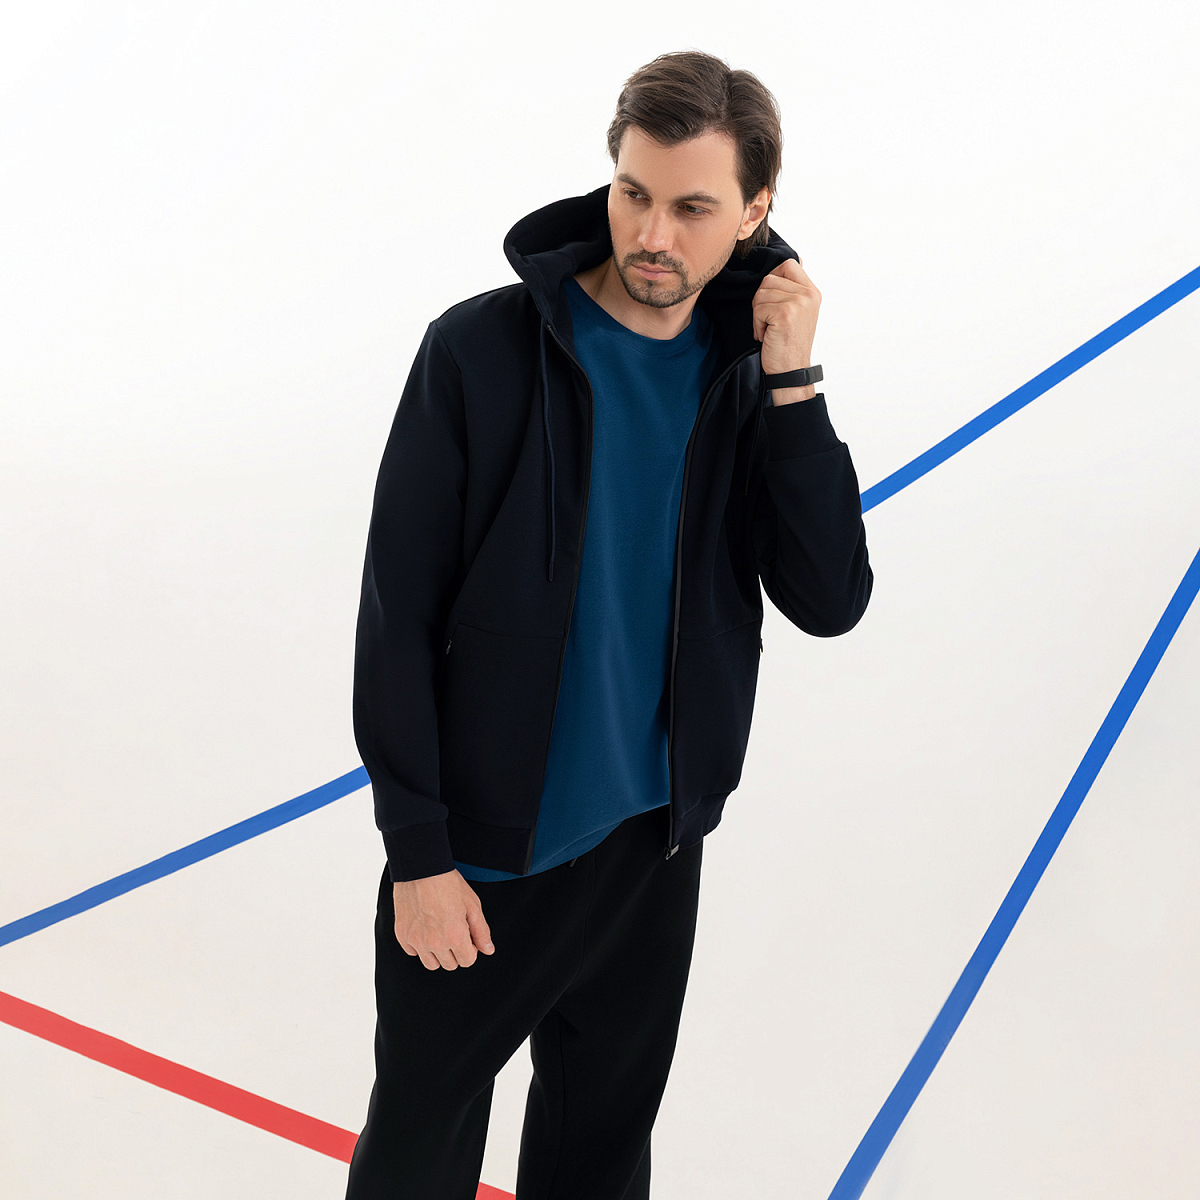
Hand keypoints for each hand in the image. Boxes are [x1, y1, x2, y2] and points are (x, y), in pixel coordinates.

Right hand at [393, 870, 495, 969]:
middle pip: (450, 965)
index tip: (467, 937)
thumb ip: (481, 931)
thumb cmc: (448, 883)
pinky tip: (424, 928)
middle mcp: (435, 943)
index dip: (470, 949)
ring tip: (439, 932)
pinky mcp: (402, 935)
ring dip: (437, 953)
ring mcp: (416, 940)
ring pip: (430, 963)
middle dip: (455, 951)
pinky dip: (419, 945)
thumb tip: (488, 950)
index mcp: (455, 936)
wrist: (421, 869)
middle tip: (453, 931)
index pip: (467, 961)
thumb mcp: (473, 905)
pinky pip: (413, 952)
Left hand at [751, 257, 821, 384]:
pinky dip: (757, 325)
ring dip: (758, 314)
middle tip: (768, 320)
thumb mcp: (798, 312)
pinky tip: (767, 335)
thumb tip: (796, 260)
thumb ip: (795, 288)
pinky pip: (758, 309)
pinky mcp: (785, 314)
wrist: (792, 371)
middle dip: (761, 300)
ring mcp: (798, 303)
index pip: (788, 264)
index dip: (773, 278)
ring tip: (769, 329)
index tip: (772, 301)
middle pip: (769, 278)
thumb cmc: (790, 344)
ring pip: (761, 293)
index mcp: (812, 292)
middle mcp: (808, 294)